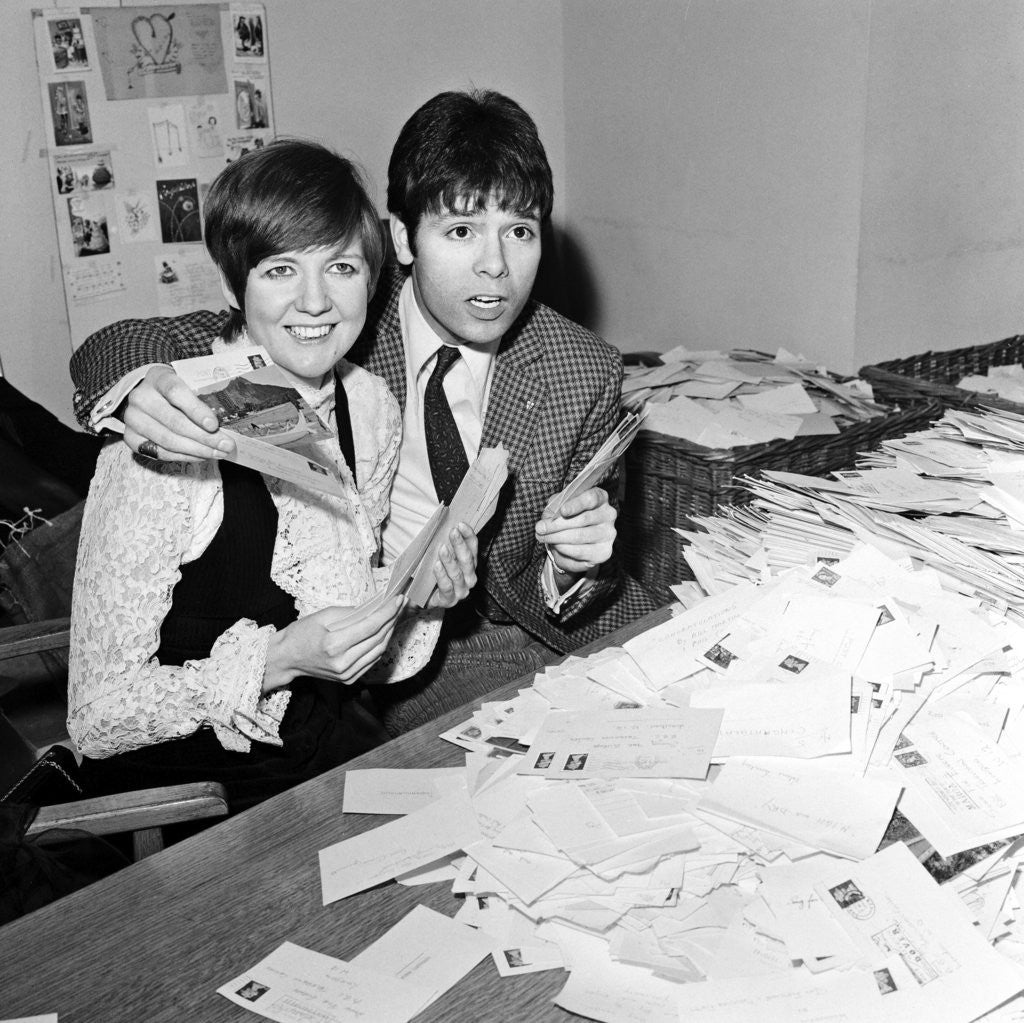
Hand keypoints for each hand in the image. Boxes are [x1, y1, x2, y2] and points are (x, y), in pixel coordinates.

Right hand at [123, 365, 235, 462]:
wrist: (145, 394)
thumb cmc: (175, 389)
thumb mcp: (187, 382)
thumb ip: (203, 395)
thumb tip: (230, 418)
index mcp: (158, 378)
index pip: (176, 392)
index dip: (196, 410)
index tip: (214, 425)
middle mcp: (141, 398)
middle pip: (174, 422)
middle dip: (204, 437)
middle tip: (226, 445)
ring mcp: (133, 419)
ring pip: (168, 440)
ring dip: (197, 450)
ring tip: (218, 453)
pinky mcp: (130, 437)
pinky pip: (160, 452)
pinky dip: (184, 457)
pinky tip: (201, 456)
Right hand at [262, 596, 404, 691]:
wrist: (287, 658)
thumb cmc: (302, 633)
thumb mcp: (323, 615)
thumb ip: (351, 612)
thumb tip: (375, 607)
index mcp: (334, 645)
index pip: (371, 626)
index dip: (388, 612)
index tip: (398, 599)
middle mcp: (343, 663)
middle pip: (378, 638)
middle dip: (392, 619)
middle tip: (401, 604)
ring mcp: (347, 674)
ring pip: (379, 650)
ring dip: (390, 631)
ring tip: (395, 615)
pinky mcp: (349, 679)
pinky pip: (373, 660)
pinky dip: (381, 644)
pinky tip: (385, 631)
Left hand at [426, 522, 478, 609]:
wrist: (423, 599)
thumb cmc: (434, 574)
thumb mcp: (441, 558)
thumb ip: (445, 545)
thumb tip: (442, 524)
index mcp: (470, 565)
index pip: (473, 547)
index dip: (468, 535)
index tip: (460, 524)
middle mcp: (469, 578)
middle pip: (468, 560)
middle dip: (460, 545)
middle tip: (452, 532)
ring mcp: (461, 591)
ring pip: (458, 574)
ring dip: (450, 560)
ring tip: (442, 549)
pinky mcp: (449, 600)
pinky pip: (446, 587)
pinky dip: (442, 576)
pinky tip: (437, 566)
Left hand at [534, 486, 615, 576]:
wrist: (573, 542)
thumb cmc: (567, 518)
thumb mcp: (559, 506)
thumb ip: (554, 507)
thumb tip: (547, 518)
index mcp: (600, 498)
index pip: (591, 498)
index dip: (576, 504)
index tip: (562, 511)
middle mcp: (608, 515)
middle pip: (583, 519)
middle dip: (557, 524)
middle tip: (540, 528)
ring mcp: (608, 534)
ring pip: (580, 536)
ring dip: (556, 537)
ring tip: (542, 537)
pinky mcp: (604, 552)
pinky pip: (580, 552)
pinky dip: (564, 549)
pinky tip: (555, 545)